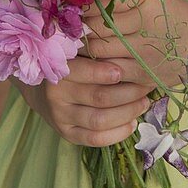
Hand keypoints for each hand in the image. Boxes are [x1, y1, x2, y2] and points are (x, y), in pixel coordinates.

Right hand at [14, 55, 151, 147]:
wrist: (41, 90)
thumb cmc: (68, 63)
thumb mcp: (74, 51)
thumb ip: (94, 49)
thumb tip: (128, 47)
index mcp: (58, 70)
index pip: (84, 72)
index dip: (106, 72)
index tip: (125, 70)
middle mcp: (57, 95)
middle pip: (99, 98)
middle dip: (129, 92)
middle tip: (146, 85)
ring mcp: (61, 117)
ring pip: (99, 121)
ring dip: (127, 112)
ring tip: (143, 102)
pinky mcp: (67, 134)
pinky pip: (95, 139)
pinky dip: (117, 133)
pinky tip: (132, 123)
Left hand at [81, 0, 186, 89]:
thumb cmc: (170, 12)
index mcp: (147, 0)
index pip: (104, 2)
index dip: (85, 5)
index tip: (76, 6)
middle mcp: (146, 26)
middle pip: (97, 27)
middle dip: (81, 26)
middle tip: (73, 25)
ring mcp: (145, 53)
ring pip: (99, 51)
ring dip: (86, 46)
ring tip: (80, 42)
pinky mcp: (144, 75)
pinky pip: (109, 72)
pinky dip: (97, 67)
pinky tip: (92, 62)